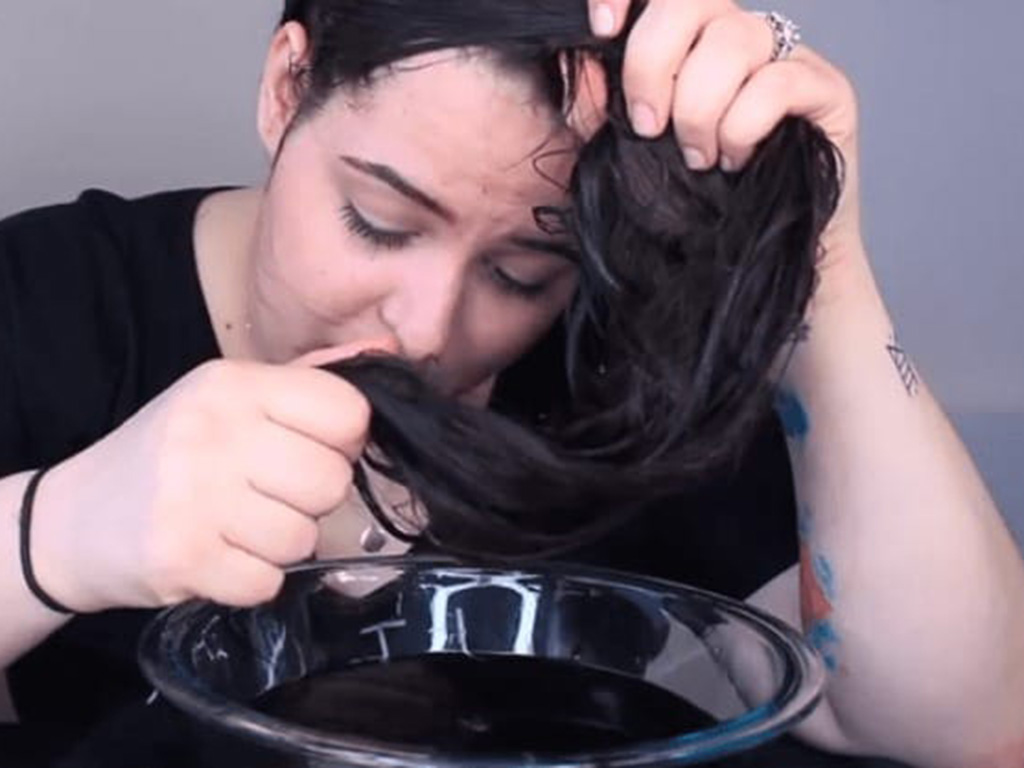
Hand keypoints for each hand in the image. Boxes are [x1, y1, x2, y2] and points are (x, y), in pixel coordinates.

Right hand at [30, 340, 389, 612]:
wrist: (74, 518)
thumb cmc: (170, 454)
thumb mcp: (227, 398)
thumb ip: (306, 382)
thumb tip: (385, 353)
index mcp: (232, 384)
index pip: (346, 412)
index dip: (344, 441)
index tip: (313, 450)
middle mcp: (214, 432)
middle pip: (332, 480)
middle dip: (312, 499)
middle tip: (271, 496)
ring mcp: (194, 497)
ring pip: (304, 537)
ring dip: (282, 543)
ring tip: (241, 527)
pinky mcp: (182, 558)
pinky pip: (268, 582)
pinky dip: (253, 579)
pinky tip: (222, 558)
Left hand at [584, 0, 863, 260]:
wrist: (759, 258)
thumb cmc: (694, 206)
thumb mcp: (630, 157)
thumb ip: (602, 111)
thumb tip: (584, 66)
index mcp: (689, 43)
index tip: (601, 28)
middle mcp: (738, 38)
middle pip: (693, 0)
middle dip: (653, 61)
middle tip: (647, 126)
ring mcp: (787, 56)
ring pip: (734, 39)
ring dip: (700, 108)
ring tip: (697, 159)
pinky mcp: (825, 88)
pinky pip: (778, 81)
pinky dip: (743, 126)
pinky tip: (737, 159)